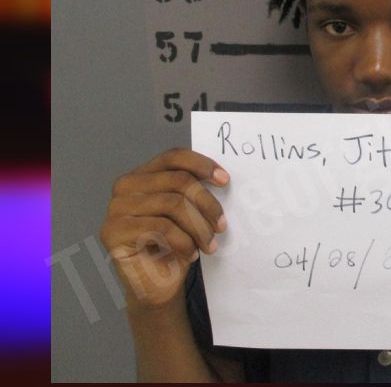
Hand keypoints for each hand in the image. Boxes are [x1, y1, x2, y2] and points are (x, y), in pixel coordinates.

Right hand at [100, 148, 229, 308]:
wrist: (158, 286)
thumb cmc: (175, 246)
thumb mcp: (190, 213)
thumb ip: (196, 191)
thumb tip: (223, 178)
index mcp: (144, 174)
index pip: (174, 156)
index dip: (202, 165)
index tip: (225, 181)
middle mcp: (126, 185)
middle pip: (179, 181)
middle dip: (207, 204)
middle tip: (222, 227)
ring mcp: (116, 207)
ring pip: (173, 204)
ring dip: (199, 227)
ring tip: (209, 245)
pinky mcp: (113, 231)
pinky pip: (161, 227)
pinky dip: (183, 242)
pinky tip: (190, 254)